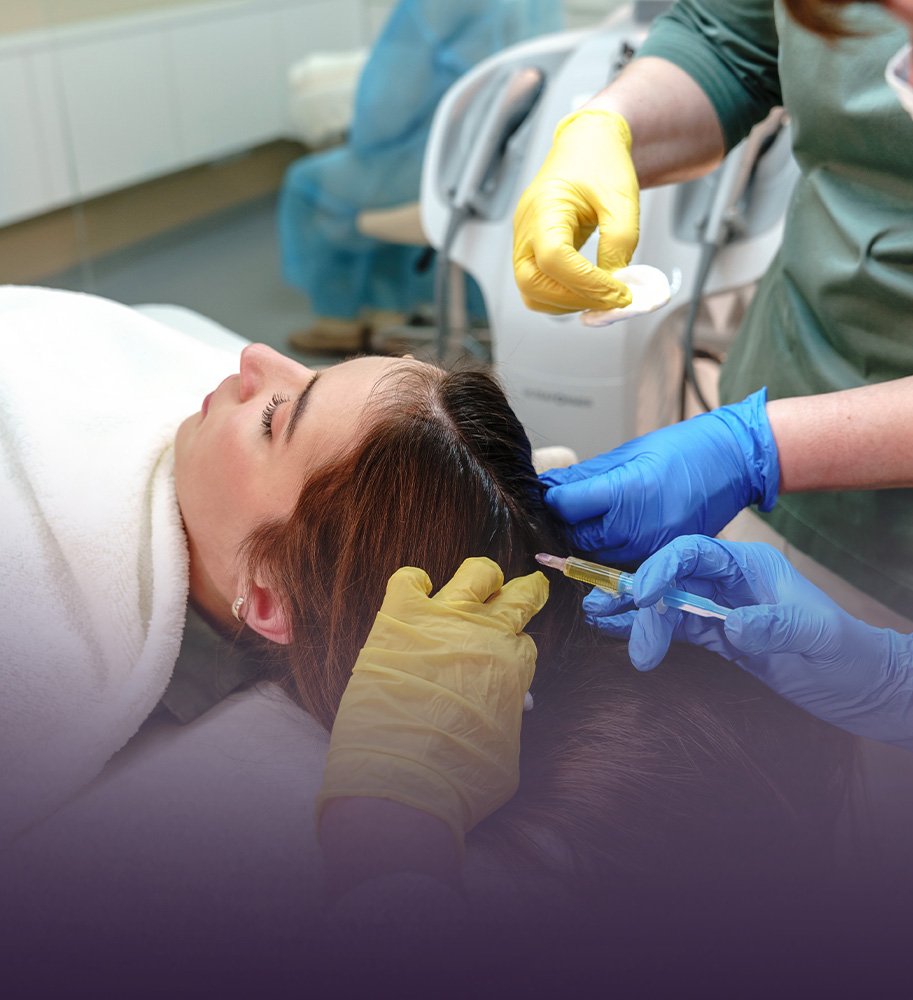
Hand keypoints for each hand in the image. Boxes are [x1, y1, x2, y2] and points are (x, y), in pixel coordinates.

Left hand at [316, 558, 548, 847]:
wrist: (401, 778)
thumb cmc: (459, 777)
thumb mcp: (504, 752)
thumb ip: (508, 718)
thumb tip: (513, 704)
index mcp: (513, 665)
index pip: (525, 641)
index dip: (516, 650)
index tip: (508, 660)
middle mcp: (484, 632)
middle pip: (518, 596)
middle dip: (526, 593)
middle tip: (525, 594)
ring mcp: (441, 618)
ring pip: (476, 573)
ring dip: (481, 578)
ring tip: (477, 587)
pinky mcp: (398, 616)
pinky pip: (409, 579)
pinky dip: (414, 583)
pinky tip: (415, 596)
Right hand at [513, 109, 638, 312]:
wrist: (586, 147)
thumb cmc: (600, 163)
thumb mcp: (622, 197)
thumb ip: (620, 241)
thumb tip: (614, 283)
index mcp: (544, 206)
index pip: (553, 257)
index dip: (587, 282)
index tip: (619, 291)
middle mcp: (525, 228)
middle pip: (532, 283)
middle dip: (575, 299)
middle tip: (613, 300)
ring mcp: (523, 243)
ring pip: (531, 293)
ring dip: (567, 304)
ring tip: (602, 297)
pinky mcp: (531, 254)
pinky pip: (537, 288)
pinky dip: (562, 299)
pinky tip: (589, 292)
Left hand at [540, 389, 778, 563]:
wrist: (734, 462)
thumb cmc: (685, 449)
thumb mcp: (630, 453)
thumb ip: (586, 476)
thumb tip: (550, 486)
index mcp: (626, 493)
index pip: (567, 506)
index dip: (552, 499)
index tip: (548, 493)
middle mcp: (638, 528)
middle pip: (578, 538)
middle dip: (565, 524)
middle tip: (562, 509)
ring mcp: (652, 548)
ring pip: (598, 556)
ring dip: (586, 541)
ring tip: (587, 519)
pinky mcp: (664, 558)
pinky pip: (624, 563)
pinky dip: (611, 551)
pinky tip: (612, 532)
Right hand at [584, 535, 912, 747]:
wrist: (864, 688)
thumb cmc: (849, 656)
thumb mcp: (819, 638)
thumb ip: (776, 627)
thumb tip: (732, 626)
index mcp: (750, 565)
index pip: (694, 553)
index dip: (661, 567)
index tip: (641, 594)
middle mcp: (730, 581)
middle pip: (670, 578)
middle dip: (638, 598)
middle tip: (610, 621)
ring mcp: (721, 609)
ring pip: (666, 603)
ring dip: (634, 613)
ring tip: (598, 620)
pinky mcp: (718, 637)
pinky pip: (675, 628)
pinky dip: (648, 631)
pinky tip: (622, 634)